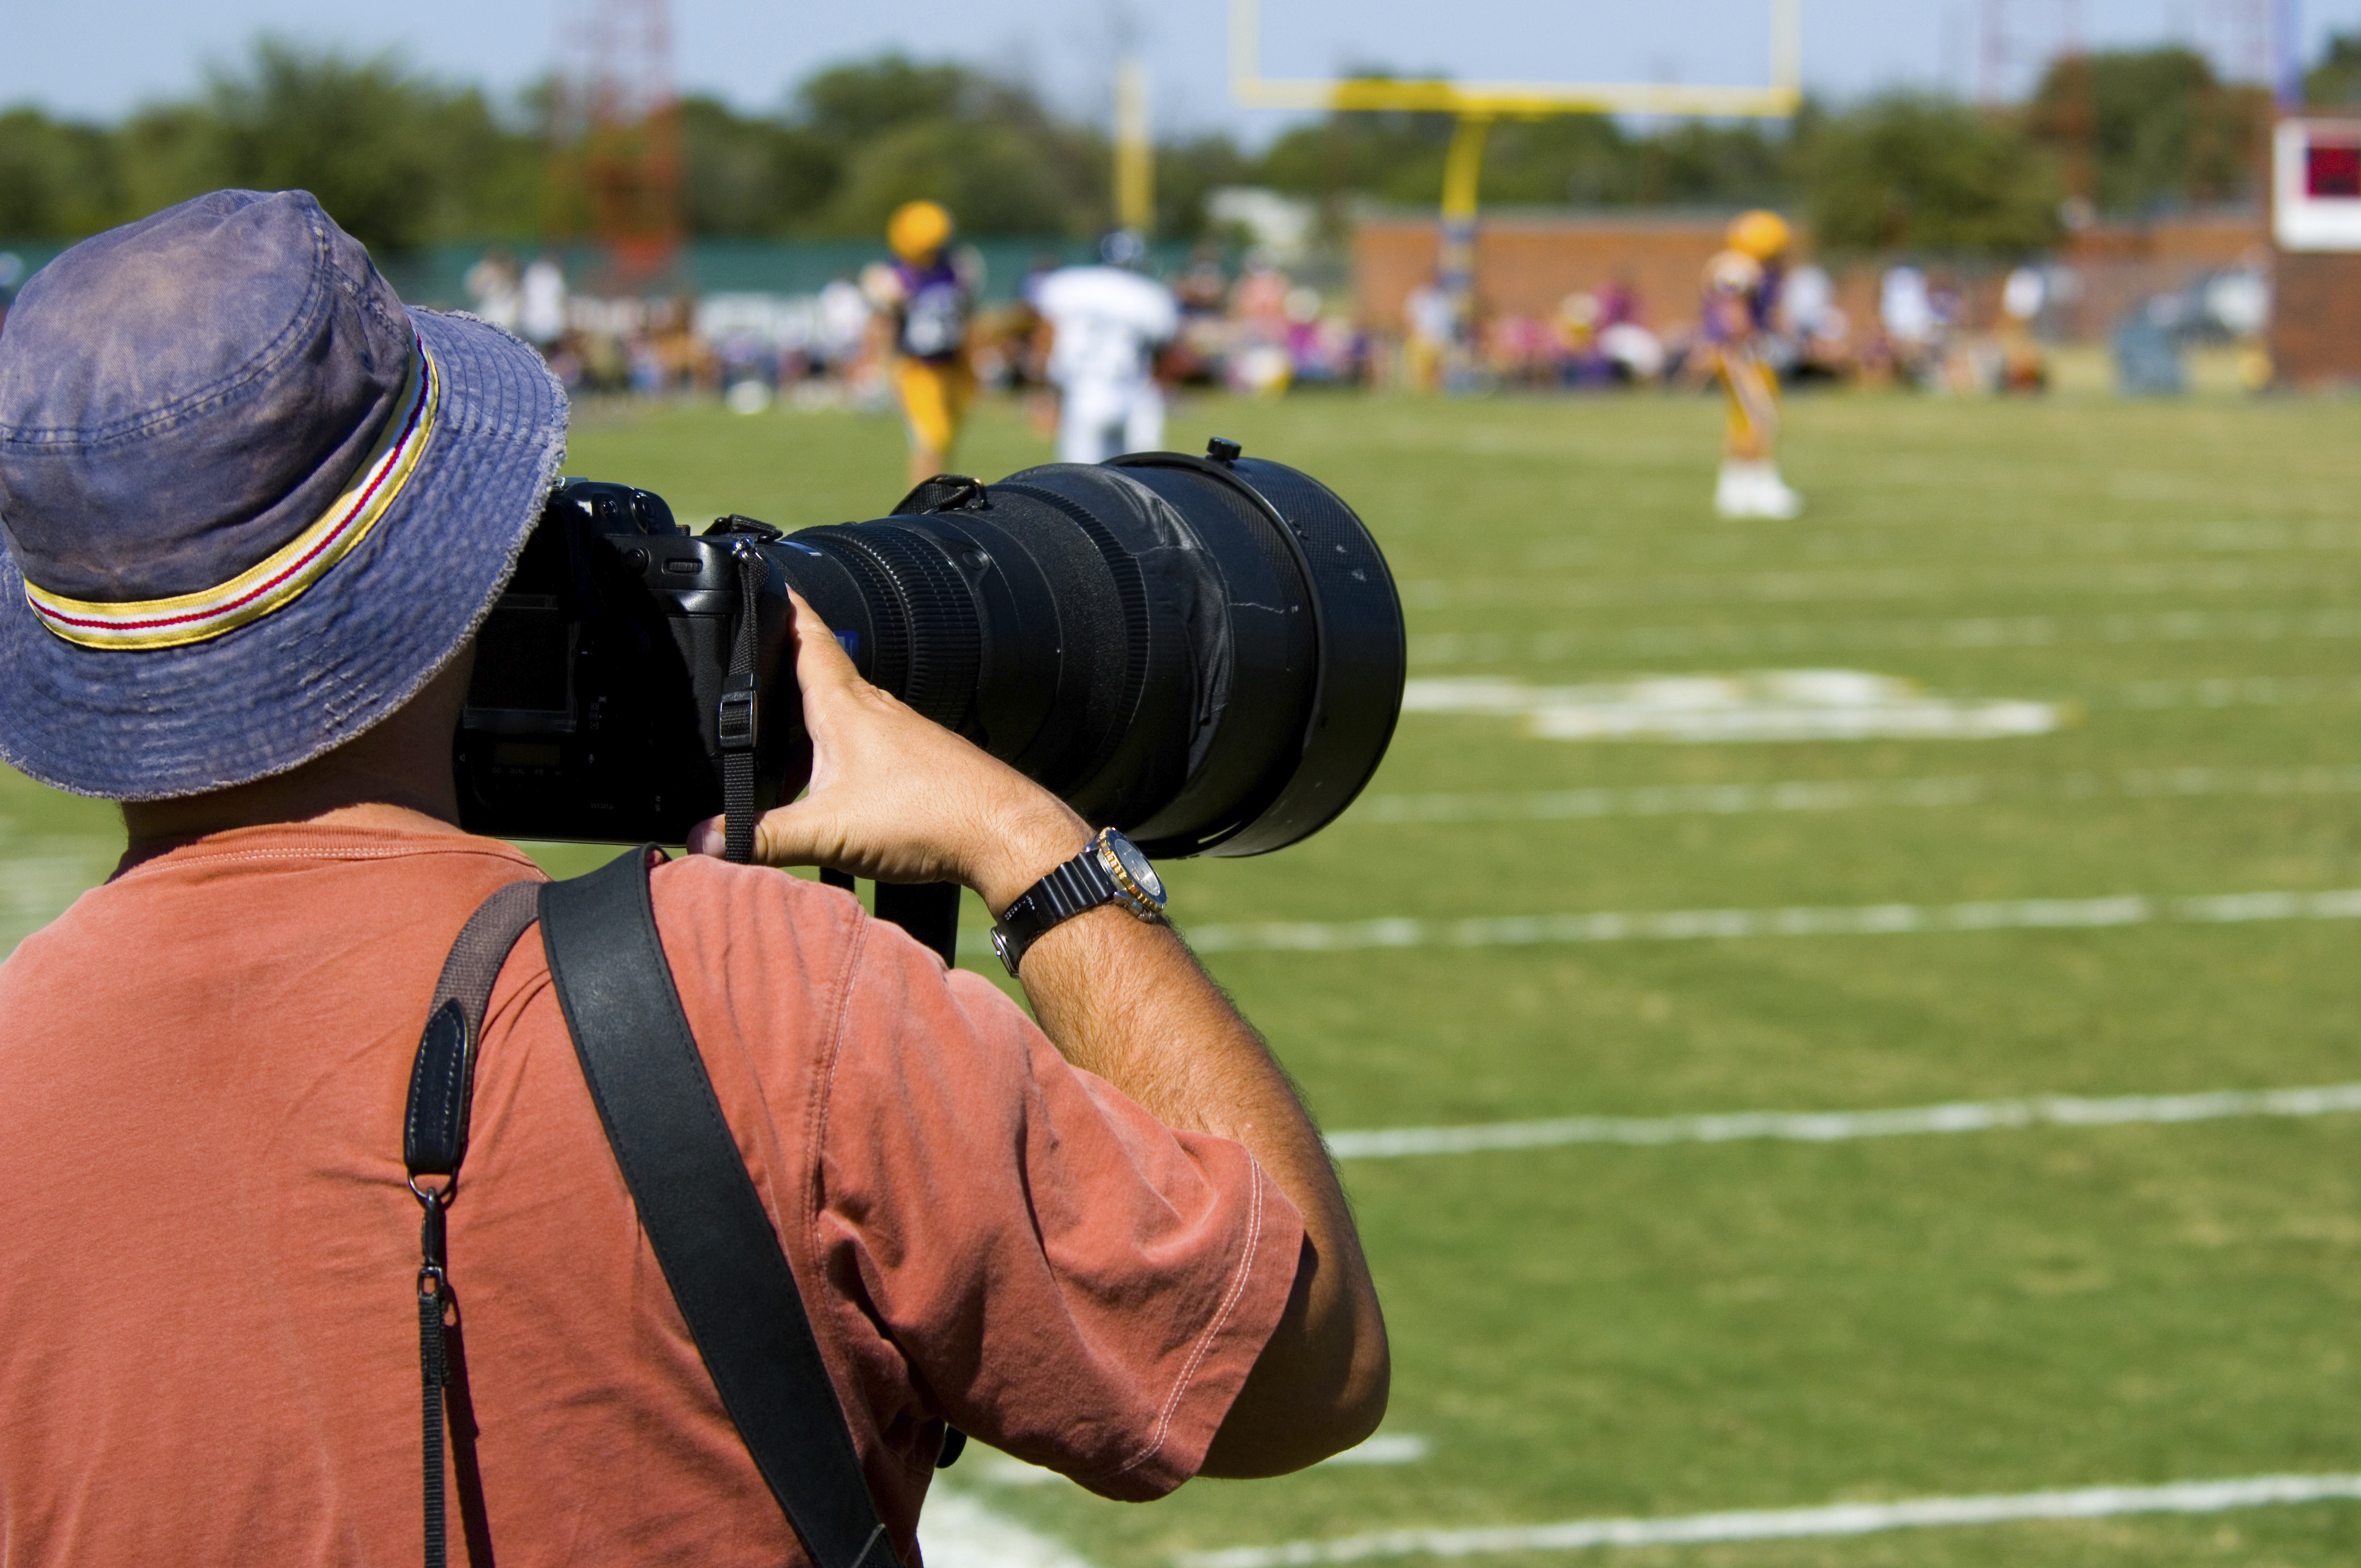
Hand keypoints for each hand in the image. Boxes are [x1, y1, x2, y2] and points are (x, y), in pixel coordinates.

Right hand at [687, 591, 1088, 911]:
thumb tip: (705, 841)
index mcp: (844, 706)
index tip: (763, 580)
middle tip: (746, 676)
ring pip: (840, 714)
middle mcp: (872, 709)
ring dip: (808, 724)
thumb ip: (762, 837)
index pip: (807, 638)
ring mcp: (898, 733)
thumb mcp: (829, 831)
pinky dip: (836, 755)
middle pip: (817, 674)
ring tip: (773, 754)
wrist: (1002, 833)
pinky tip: (829, 790)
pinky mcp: (915, 762)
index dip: (782, 608)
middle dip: (781, 672)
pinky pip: (863, 745)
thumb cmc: (929, 815)